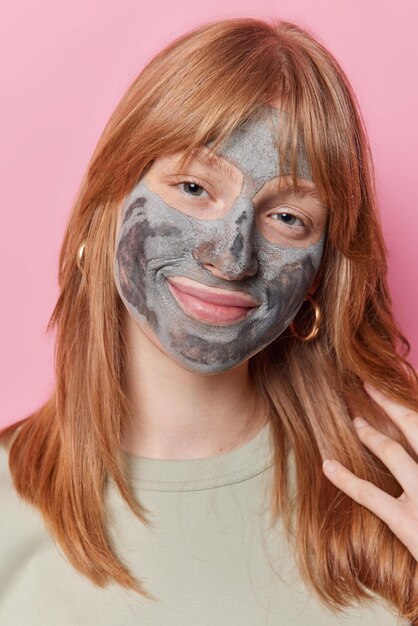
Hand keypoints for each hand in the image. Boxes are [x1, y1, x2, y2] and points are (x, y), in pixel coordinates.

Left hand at [322, 382, 417, 561]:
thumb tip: (411, 447)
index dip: (405, 403)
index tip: (390, 386)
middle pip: (413, 424)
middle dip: (388, 402)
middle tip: (367, 385)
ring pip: (391, 452)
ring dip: (368, 433)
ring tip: (353, 420)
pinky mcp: (407, 523)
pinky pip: (371, 495)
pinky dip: (346, 479)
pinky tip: (327, 466)